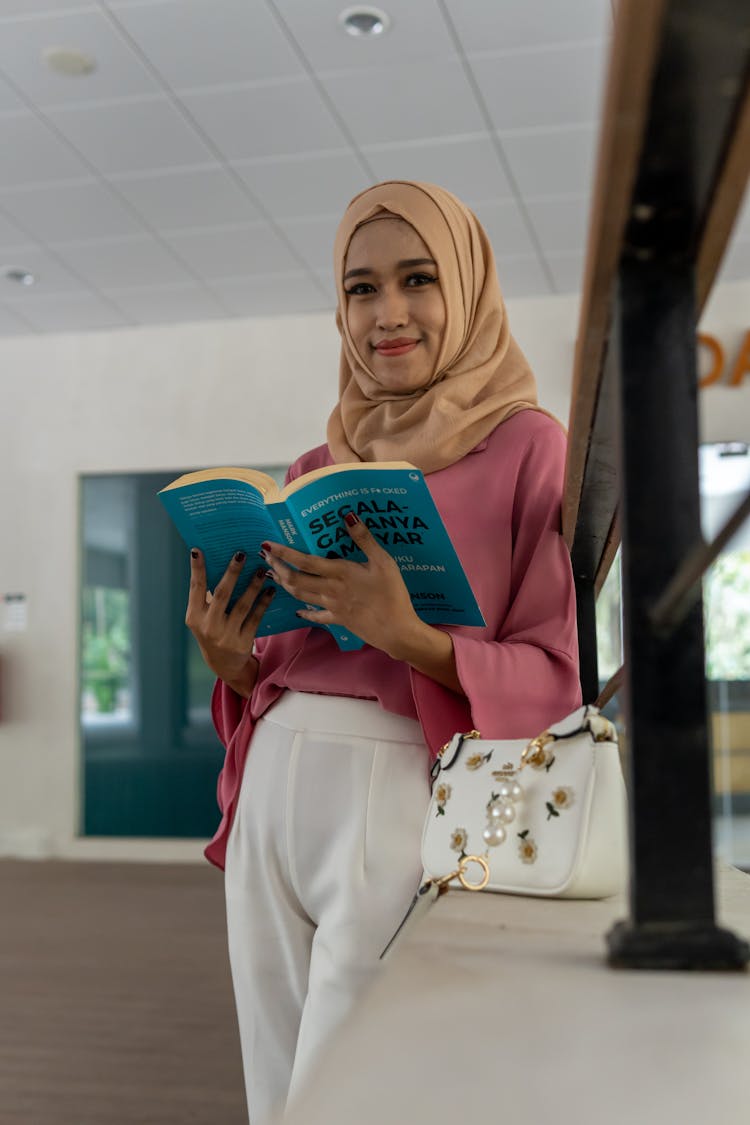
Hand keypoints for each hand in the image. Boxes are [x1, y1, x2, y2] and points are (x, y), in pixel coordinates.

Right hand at [185, 549, 273, 697]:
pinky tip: (270, 590)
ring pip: (242, 605)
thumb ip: (208, 597)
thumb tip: (221, 563)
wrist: (224, 664)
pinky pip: (255, 617)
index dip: (196, 569)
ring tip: (260, 570)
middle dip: (232, 573)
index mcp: (194, 617)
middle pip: (222, 594)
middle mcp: (208, 626)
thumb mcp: (204, 617)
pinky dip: (263, 602)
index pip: (195, 588)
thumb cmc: (213, 631)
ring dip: (252, 585)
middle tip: (241, 554)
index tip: (198, 550)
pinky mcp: (242, 642)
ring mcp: (225, 635)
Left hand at [262, 513, 422, 658]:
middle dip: (278, 568)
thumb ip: (364, 539)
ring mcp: (333, 607)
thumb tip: (348, 516)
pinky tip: (298, 611)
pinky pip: (316, 616)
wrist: (397, 631)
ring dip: (285, 585)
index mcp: (340, 573)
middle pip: (295, 580)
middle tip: (267, 559)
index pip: (305, 561)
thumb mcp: (384, 562)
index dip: (284, 553)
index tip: (267, 545)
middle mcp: (331, 590)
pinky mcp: (339, 620)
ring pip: (301, 595)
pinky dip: (305, 612)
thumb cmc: (392, 594)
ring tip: (275, 576)